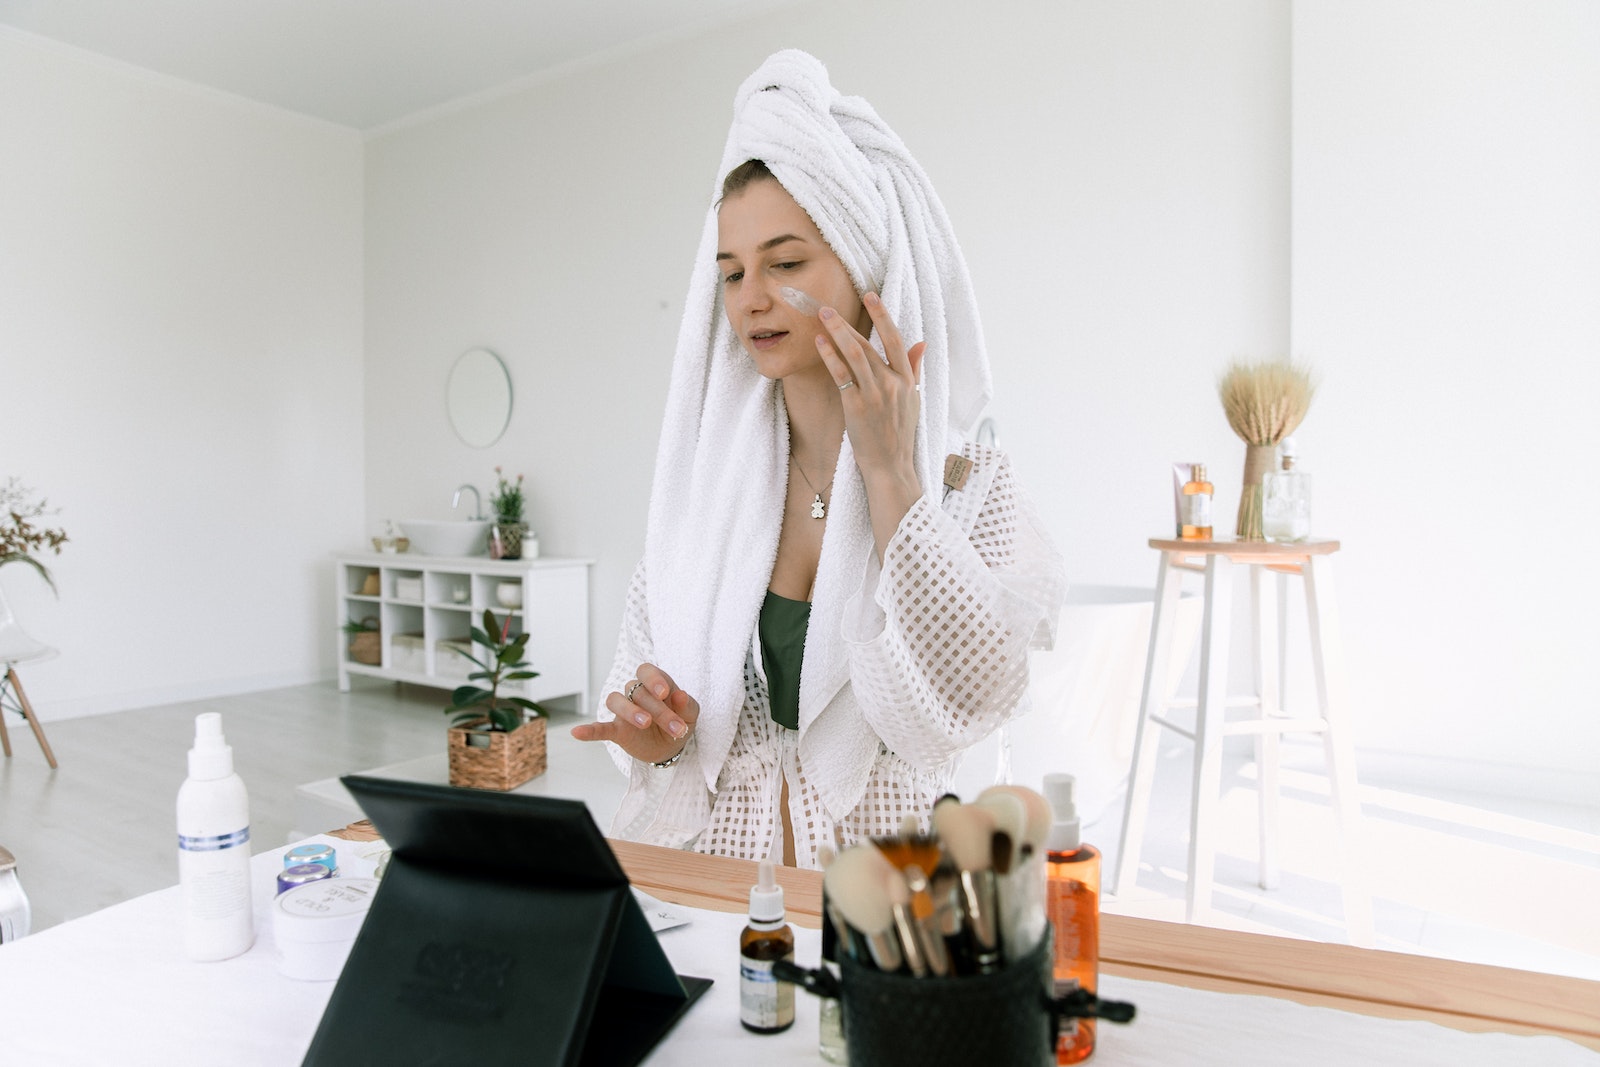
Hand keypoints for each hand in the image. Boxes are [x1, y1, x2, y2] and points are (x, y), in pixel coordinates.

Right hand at [570, 662, 698, 765]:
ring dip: (630, 711)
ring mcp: (624, 711)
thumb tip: (681, 695)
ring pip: (615, 700)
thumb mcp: (691, 714)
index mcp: (654, 683)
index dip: (653, 679)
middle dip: (659, 710)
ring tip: (645, 724)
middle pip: (637, 691)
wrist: (671, 747)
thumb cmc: (680, 721)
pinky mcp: (617, 730)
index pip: (646, 671)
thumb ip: (687, 705)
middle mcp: (635, 693)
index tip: (665, 693)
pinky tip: (577, 732)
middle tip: (677, 728)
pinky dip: (589, 730)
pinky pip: (599, 728)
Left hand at [815, 291, 926, 552]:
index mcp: (908, 381)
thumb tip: (921, 344)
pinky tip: (820, 343)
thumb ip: (914, 371)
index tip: (871, 296)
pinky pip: (842, 374)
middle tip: (829, 306)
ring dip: (837, 332)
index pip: (896, 340)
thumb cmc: (899, 436)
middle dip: (849, 322)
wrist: (891, 468)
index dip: (883, 316)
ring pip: (855, 354)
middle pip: (870, 344)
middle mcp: (893, 384)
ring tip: (822, 316)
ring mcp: (875, 394)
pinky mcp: (858, 406)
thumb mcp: (912, 401)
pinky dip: (830, 356)